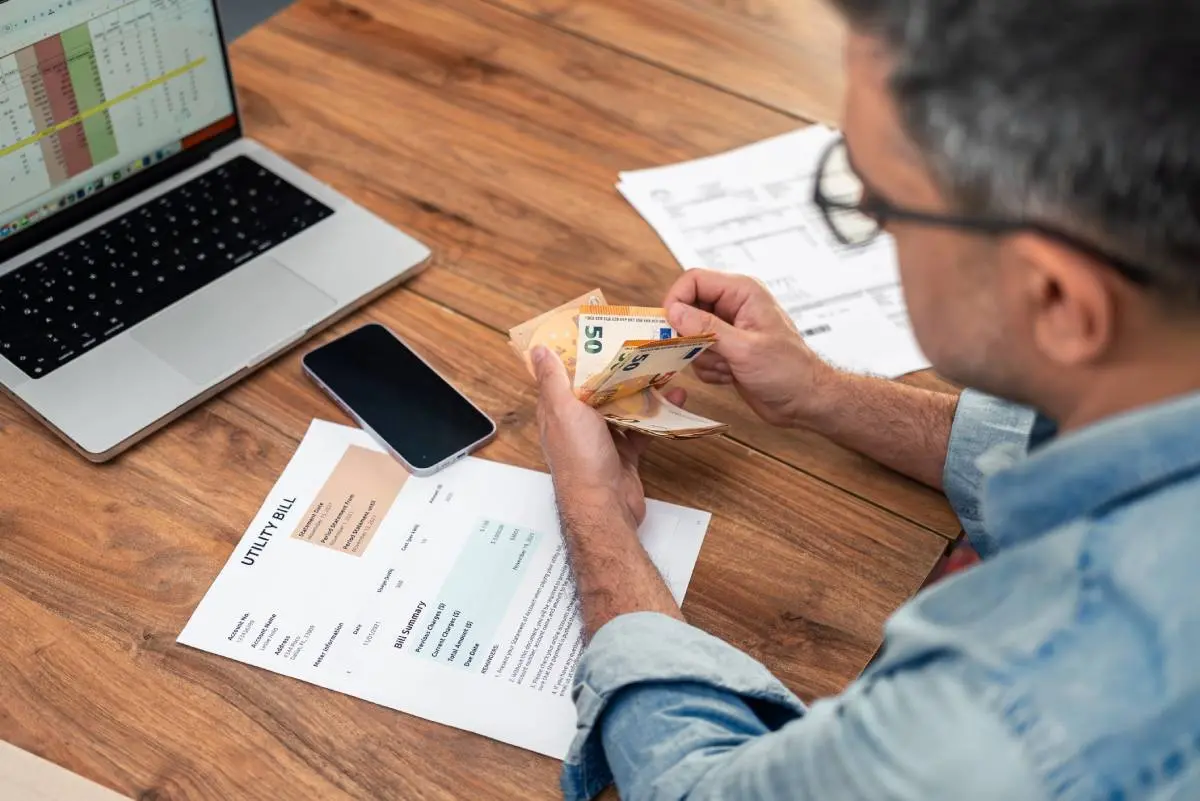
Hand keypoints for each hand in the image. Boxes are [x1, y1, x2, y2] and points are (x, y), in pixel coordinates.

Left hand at [532, 346, 687, 527]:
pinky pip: (642, 428)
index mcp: (558, 411)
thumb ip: (554, 380)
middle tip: (640, 347)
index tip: (596, 332)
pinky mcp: (624, 454)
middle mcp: (578, 424)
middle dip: (618, 369)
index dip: (577, 354)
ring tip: (662, 369)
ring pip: (623, 406)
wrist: (605, 507)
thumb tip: (538, 351)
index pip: (564, 375)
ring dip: (642, 389)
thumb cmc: (580, 459)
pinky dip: (658, 415)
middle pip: (598, 389)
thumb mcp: (563, 410)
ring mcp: (602, 440)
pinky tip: (674, 401)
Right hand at [664, 269, 839, 427]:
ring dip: (702, 356)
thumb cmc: (788, 370)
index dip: (677, 300)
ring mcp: (728, 329)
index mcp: (742, 292)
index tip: (670, 326)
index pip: (694, 280)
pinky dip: (709, 369)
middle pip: (688, 308)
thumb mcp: (744, 349)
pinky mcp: (725, 350)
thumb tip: (674, 311)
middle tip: (704, 352)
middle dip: (690, 335)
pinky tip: (731, 375)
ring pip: (690, 335)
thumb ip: (706, 327)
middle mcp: (733, 306)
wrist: (804, 401)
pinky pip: (698, 355)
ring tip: (729, 366)